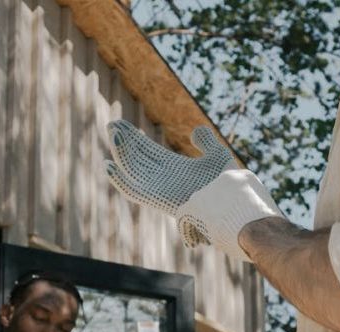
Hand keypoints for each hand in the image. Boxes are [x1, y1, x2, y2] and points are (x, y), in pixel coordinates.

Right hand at [105, 119, 237, 245]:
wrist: (230, 201)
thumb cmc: (227, 184)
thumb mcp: (216, 155)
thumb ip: (206, 141)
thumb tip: (194, 132)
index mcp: (174, 167)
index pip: (146, 151)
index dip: (132, 137)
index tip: (120, 123)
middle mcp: (163, 178)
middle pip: (136, 158)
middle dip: (123, 142)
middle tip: (111, 124)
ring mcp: (159, 188)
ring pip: (132, 170)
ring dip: (119, 153)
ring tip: (112, 133)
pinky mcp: (157, 198)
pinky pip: (133, 191)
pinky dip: (119, 180)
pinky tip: (108, 165)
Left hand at [175, 168, 283, 260]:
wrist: (262, 233)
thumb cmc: (269, 232)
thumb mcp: (264, 215)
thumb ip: (250, 212)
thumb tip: (246, 225)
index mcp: (245, 177)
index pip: (228, 190)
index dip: (227, 207)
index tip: (230, 220)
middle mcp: (225, 177)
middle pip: (212, 196)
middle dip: (213, 213)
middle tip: (218, 231)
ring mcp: (209, 189)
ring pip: (198, 206)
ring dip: (201, 222)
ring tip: (205, 240)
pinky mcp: (196, 204)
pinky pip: (184, 215)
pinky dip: (187, 230)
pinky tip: (192, 243)